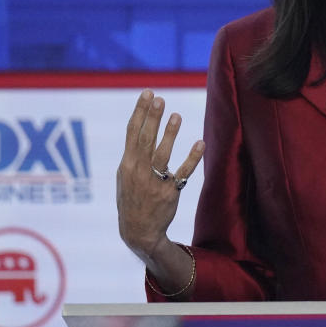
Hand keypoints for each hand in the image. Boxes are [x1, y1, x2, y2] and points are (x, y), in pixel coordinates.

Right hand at [117, 89, 204, 261]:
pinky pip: (183, 172)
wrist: (138, 232)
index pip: (132, 133)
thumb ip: (133, 154)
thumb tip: (141, 127)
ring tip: (176, 115)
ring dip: (169, 134)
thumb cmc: (132, 199)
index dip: (140, 112)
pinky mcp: (170, 192)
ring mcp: (154, 182)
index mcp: (127, 165)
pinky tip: (200, 143)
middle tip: (159, 98)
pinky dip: (192, 158)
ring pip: (162, 154)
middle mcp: (139, 172)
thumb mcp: (125, 176)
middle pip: (145, 140)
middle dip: (152, 118)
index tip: (147, 94)